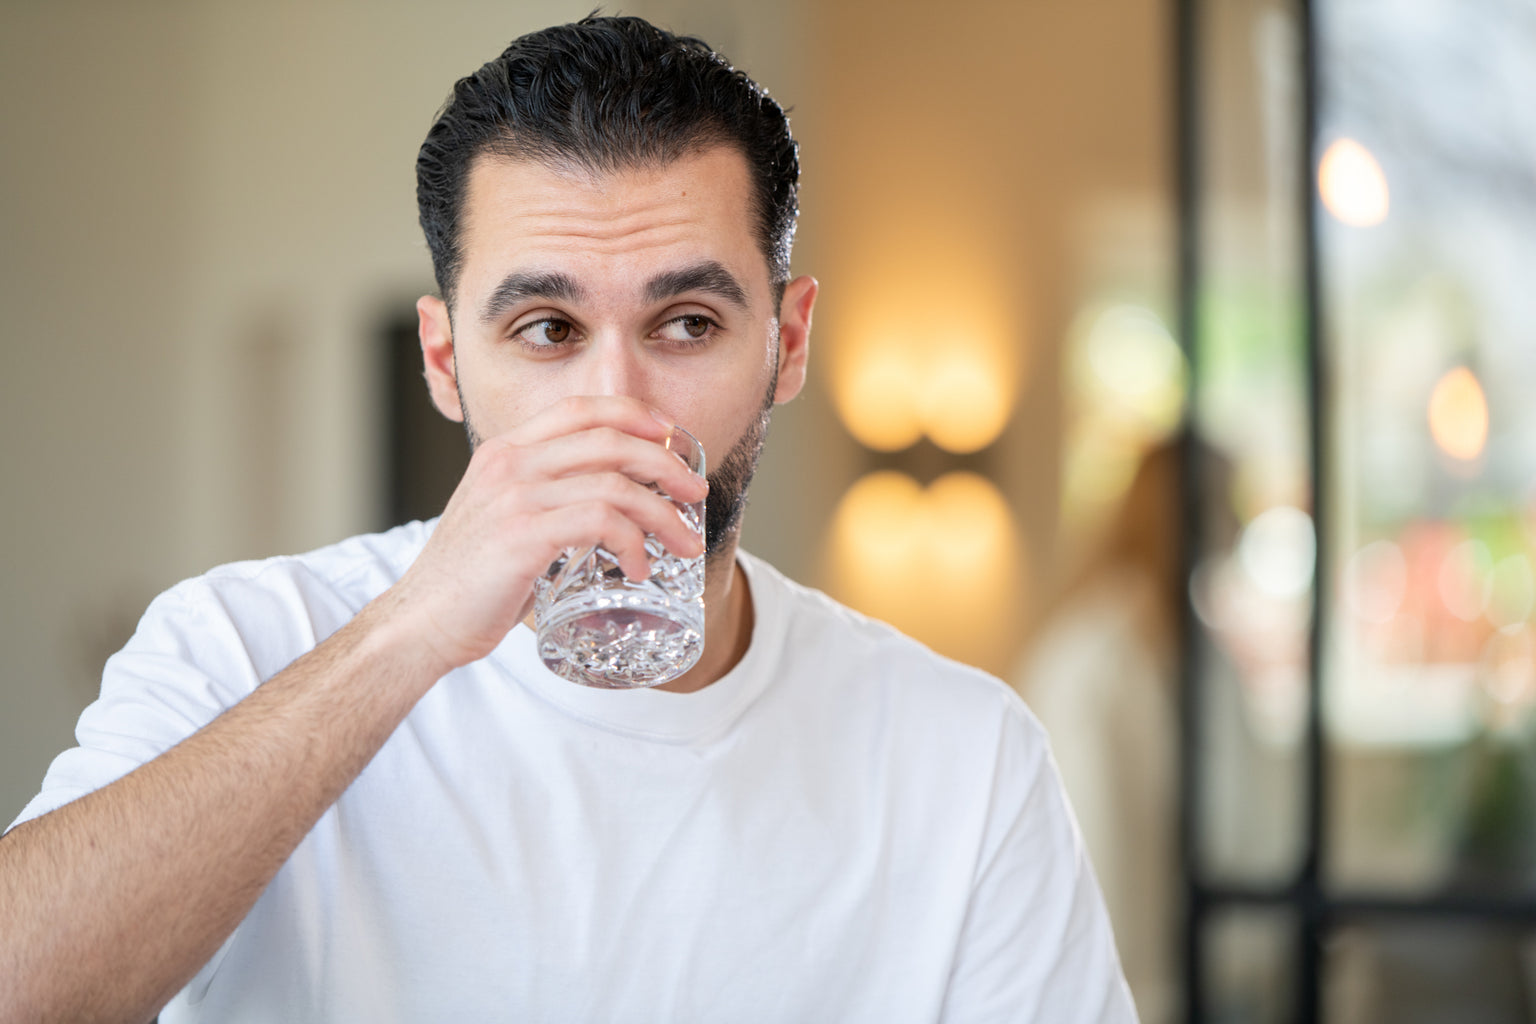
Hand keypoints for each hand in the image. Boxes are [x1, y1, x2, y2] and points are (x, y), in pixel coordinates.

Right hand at [388, 396, 708, 672]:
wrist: (420, 622)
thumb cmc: (470, 579)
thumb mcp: (505, 517)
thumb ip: (546, 497)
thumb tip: (610, 504)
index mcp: (505, 450)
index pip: (580, 408)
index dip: (634, 414)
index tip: (672, 436)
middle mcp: (509, 463)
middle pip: (608, 439)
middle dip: (666, 464)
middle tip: (696, 494)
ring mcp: (514, 497)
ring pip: (613, 484)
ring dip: (662, 514)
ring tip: (682, 544)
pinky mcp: (522, 536)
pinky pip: (599, 522)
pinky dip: (633, 543)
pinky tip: (640, 568)